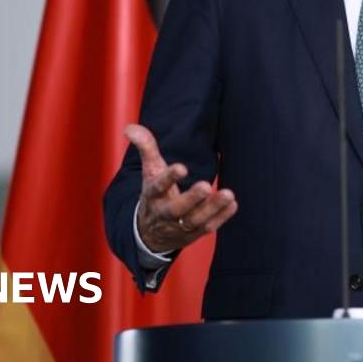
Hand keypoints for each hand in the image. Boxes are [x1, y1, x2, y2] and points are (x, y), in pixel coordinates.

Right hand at [127, 123, 237, 252]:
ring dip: (212, 208)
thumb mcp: (150, 171)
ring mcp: (179, 226)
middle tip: (206, 185)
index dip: (169, 177)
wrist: (151, 232)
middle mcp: (165, 213)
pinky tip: (232, 204)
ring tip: (228, 194)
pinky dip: (221, 217)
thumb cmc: (155, 194)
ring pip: (195, 220)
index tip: (181, 167)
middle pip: (176, 209)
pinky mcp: (193, 233)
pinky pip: (208, 227)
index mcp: (152, 195)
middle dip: (191, 198)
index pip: (158, 187)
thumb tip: (130, 128)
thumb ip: (146, 148)